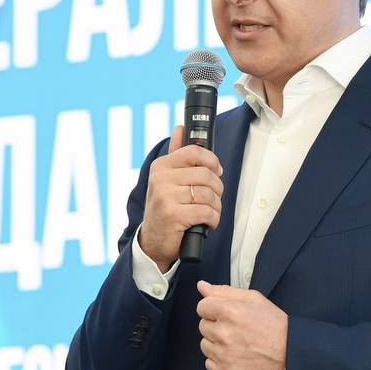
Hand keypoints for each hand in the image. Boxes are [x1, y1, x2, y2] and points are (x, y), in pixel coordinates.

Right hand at [138, 125, 223, 271]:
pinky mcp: (173, 215)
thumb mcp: (166, 179)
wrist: (153, 241)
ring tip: (209, 212)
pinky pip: (207, 211)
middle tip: (213, 197)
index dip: (212, 161)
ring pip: (208, 194)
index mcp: (161, 167)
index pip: (194, 152)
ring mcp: (165, 197)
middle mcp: (160, 179)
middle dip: (217, 188)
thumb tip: (180, 128)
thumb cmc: (165, 208)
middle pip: (206, 174)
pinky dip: (213, 219)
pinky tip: (207, 223)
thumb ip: (175, 154)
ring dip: (216, 206)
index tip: (216, 170)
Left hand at [196, 281, 287, 369]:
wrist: (292, 354)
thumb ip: (225, 291)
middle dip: (217, 326)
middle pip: (203, 326)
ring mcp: (224, 355)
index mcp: (229, 311)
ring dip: (217, 344)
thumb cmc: (275, 325)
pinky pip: (209, 364)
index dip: (214, 309)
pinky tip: (236, 357)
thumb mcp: (254, 299)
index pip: (202, 306)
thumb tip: (201, 286)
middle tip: (238, 330)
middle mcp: (224, 333)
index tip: (227, 315)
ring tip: (238, 344)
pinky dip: (220, 361)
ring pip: (205, 345)